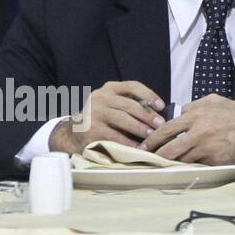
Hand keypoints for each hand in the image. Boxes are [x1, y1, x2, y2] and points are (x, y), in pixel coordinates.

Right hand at [49, 80, 165, 153]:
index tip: (161, 106)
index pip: (133, 86)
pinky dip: (128, 142)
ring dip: (140, 128)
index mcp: (109, 89)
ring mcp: (93, 113)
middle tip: (160, 125)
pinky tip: (138, 147)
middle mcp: (100, 98)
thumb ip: (131, 103)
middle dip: (148, 116)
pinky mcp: (90, 130)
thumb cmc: (102, 118)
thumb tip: (159, 113)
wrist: (72, 134)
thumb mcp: (113, 104)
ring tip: (152, 136)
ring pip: (123, 119)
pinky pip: (114, 136)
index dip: (149, 95)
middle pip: (130, 105)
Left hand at [139, 95, 234, 164]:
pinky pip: (198, 164)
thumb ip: (195, 106)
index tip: (145, 145)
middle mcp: (199, 131)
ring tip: (169, 163)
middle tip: (149, 160)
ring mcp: (206, 147)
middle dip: (157, 156)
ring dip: (175, 161)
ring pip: (182, 158)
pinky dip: (194, 164)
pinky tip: (192, 164)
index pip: (166, 129)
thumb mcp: (215, 101)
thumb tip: (180, 112)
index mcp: (196, 115)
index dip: (153, 139)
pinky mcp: (215, 160)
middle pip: (169, 148)